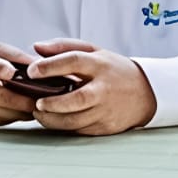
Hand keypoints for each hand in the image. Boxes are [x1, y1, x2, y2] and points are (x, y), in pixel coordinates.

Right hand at [0, 39, 38, 126]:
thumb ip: (12, 54)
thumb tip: (39, 65)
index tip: (10, 72)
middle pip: (2, 97)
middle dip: (26, 102)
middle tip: (44, 101)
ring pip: (1, 114)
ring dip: (21, 112)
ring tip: (35, 108)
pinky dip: (8, 118)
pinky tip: (16, 112)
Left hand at [25, 39, 156, 134]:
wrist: (147, 92)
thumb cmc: (112, 70)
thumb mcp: (93, 51)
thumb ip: (63, 47)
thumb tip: (36, 46)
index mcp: (99, 65)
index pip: (74, 61)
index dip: (50, 66)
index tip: (31, 71)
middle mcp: (104, 88)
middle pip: (78, 99)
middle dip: (54, 103)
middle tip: (36, 102)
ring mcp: (106, 110)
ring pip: (76, 120)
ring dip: (53, 119)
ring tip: (38, 112)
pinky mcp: (107, 127)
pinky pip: (81, 130)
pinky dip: (63, 127)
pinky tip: (52, 120)